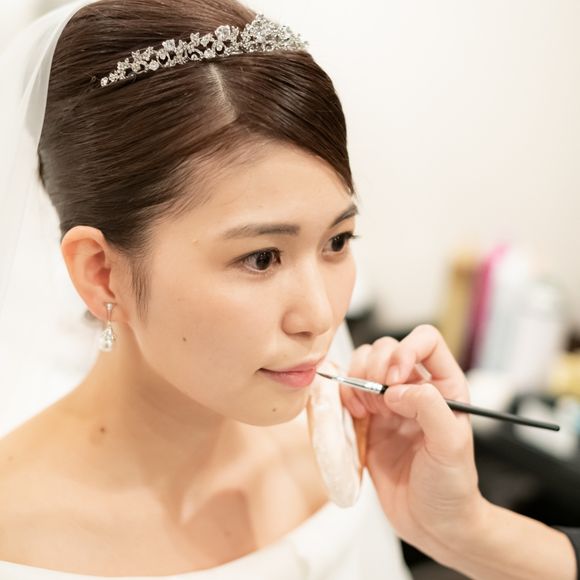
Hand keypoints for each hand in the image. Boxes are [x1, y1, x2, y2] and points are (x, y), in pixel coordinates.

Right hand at [341, 325, 486, 559]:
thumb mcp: (450, 446)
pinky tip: (353, 416)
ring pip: (364, 365)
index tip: (395, 376)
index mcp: (444, 386)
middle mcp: (415, 388)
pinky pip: (348, 392)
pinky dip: (342, 397)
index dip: (406, 348)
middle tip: (376, 400)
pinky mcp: (367, 420)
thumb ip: (429, 408)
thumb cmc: (451, 486)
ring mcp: (389, 403)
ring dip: (356, 380)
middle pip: (387, 348)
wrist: (433, 523)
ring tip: (364, 410)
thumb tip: (396, 388)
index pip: (426, 340)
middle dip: (374, 368)